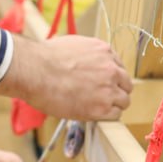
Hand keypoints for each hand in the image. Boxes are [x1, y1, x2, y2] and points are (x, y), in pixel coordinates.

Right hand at [0, 35, 131, 121]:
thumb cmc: (45, 58)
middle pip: (126, 84)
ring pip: (123, 101)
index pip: (118, 67)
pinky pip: (115, 115)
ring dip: (113, 104)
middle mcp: (111, 69)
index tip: (104, 83)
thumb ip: (86, 54)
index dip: (111, 77)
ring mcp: (108, 89)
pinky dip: (106, 116)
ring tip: (97, 107)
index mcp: (104, 51)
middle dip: (116, 90)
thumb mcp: (71, 45)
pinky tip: (93, 113)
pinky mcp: (102, 108)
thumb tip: (83, 61)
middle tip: (103, 96)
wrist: (36, 71)